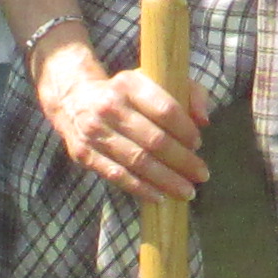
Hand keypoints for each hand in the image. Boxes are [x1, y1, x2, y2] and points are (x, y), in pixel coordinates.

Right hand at [43, 46, 209, 201]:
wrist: (74, 99)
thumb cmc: (126, 94)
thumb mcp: (155, 80)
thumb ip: (189, 93)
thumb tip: (203, 121)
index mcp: (129, 84)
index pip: (164, 109)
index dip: (185, 129)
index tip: (198, 143)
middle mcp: (109, 106)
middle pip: (154, 140)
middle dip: (182, 161)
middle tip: (201, 174)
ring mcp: (94, 131)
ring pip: (137, 161)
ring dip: (166, 180)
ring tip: (187, 191)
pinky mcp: (84, 154)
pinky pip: (117, 175)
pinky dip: (140, 188)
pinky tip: (160, 196)